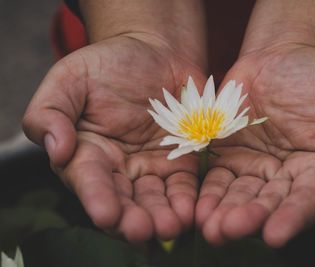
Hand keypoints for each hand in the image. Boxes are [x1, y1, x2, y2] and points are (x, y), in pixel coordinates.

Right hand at [23, 34, 205, 240]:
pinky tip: (189, 212)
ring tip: (168, 227)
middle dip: (131, 218)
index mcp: (87, 153)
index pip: (89, 180)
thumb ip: (51, 111)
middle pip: (123, 199)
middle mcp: (118, 168)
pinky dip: (186, 199)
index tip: (106, 214)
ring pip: (154, 199)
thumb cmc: (108, 64)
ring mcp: (151, 167)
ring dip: (161, 216)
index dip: (97, 197)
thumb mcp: (70, 78)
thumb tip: (56, 149)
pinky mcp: (181, 161)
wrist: (154, 51)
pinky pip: (183, 185)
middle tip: (141, 230)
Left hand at [196, 44, 314, 247]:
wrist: (284, 58)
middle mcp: (283, 178)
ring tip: (212, 228)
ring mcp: (252, 168)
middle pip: (267, 204)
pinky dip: (208, 193)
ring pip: (238, 196)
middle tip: (231, 229)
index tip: (276, 233)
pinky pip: (216, 177)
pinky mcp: (226, 156)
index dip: (293, 217)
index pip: (307, 201)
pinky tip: (199, 208)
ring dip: (224, 213)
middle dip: (250, 219)